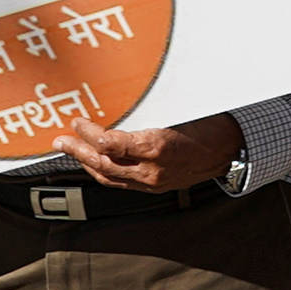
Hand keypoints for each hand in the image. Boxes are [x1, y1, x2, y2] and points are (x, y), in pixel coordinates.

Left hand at [59, 111, 242, 194]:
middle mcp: (153, 169)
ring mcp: (154, 182)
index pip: (111, 145)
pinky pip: (121, 184)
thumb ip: (144, 111)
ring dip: (86, 164)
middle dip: (78, 151)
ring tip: (70, 150)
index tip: (78, 122)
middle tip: (60, 140)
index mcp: (158, 146)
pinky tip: (94, 162)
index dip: (90, 134)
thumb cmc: (206, 122)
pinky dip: (103, 172)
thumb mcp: (176, 108)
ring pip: (109, 178)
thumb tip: (114, 102)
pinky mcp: (155, 187)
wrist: (230, 148)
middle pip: (104, 164)